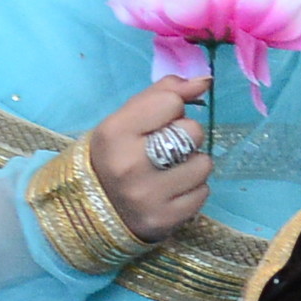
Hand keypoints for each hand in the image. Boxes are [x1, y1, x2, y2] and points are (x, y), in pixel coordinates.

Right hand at [86, 73, 220, 238]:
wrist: (94, 209)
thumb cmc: (116, 154)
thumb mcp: (126, 118)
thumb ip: (164, 93)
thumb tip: (205, 80)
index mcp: (115, 132)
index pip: (171, 102)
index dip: (171, 109)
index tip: (158, 123)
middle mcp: (129, 165)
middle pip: (192, 132)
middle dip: (186, 137)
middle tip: (167, 148)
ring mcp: (148, 196)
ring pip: (204, 164)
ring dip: (193, 165)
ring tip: (170, 171)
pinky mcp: (165, 220)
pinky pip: (204, 193)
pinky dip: (193, 189)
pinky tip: (172, 191)